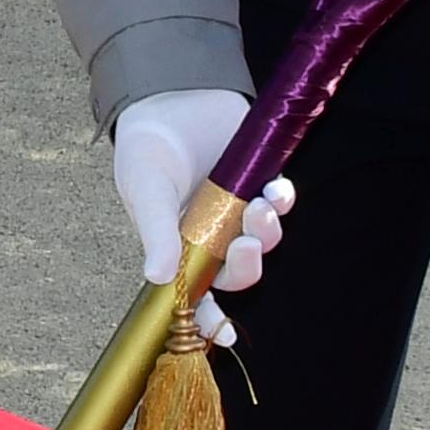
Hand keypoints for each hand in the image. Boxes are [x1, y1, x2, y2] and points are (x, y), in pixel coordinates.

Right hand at [112, 87, 292, 304]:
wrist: (170, 94)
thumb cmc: (146, 148)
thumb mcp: (146, 191)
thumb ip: (156, 233)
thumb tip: (157, 278)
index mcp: (178, 246)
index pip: (195, 292)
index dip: (208, 318)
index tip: (224, 335)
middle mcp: (210, 235)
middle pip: (237, 271)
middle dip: (247, 267)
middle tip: (245, 246)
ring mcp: (237, 210)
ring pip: (263, 241)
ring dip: (269, 233)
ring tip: (263, 206)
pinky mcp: (258, 182)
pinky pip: (279, 203)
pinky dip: (283, 201)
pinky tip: (277, 188)